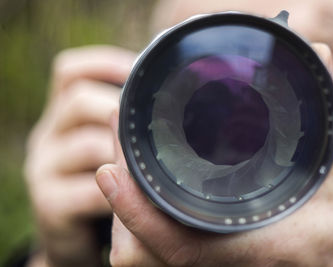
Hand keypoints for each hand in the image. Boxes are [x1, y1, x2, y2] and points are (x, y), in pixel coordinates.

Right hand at [24, 46, 135, 266]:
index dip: (106, 64)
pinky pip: (89, 190)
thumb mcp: (105, 144)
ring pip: (88, 144)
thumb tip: (168, 91)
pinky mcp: (50, 203)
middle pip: (79, 99)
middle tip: (157, 123)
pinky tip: (137, 195)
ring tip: (153, 160)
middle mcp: (48, 135)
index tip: (141, 70)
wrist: (77, 234)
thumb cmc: (102, 180)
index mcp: (63, 116)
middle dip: (122, 108)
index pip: (70, 72)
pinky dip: (119, 191)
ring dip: (126, 151)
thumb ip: (123, 122)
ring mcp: (44, 169)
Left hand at [96, 44, 332, 266]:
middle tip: (119, 135)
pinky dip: (138, 215)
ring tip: (126, 154)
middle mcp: (217, 266)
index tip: (110, 171)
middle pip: (144, 243)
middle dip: (125, 189)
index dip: (137, 210)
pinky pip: (149, 249)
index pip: (180, 244)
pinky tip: (143, 184)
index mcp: (248, 247)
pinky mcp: (196, 266)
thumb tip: (314, 52)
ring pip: (141, 248)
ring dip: (129, 202)